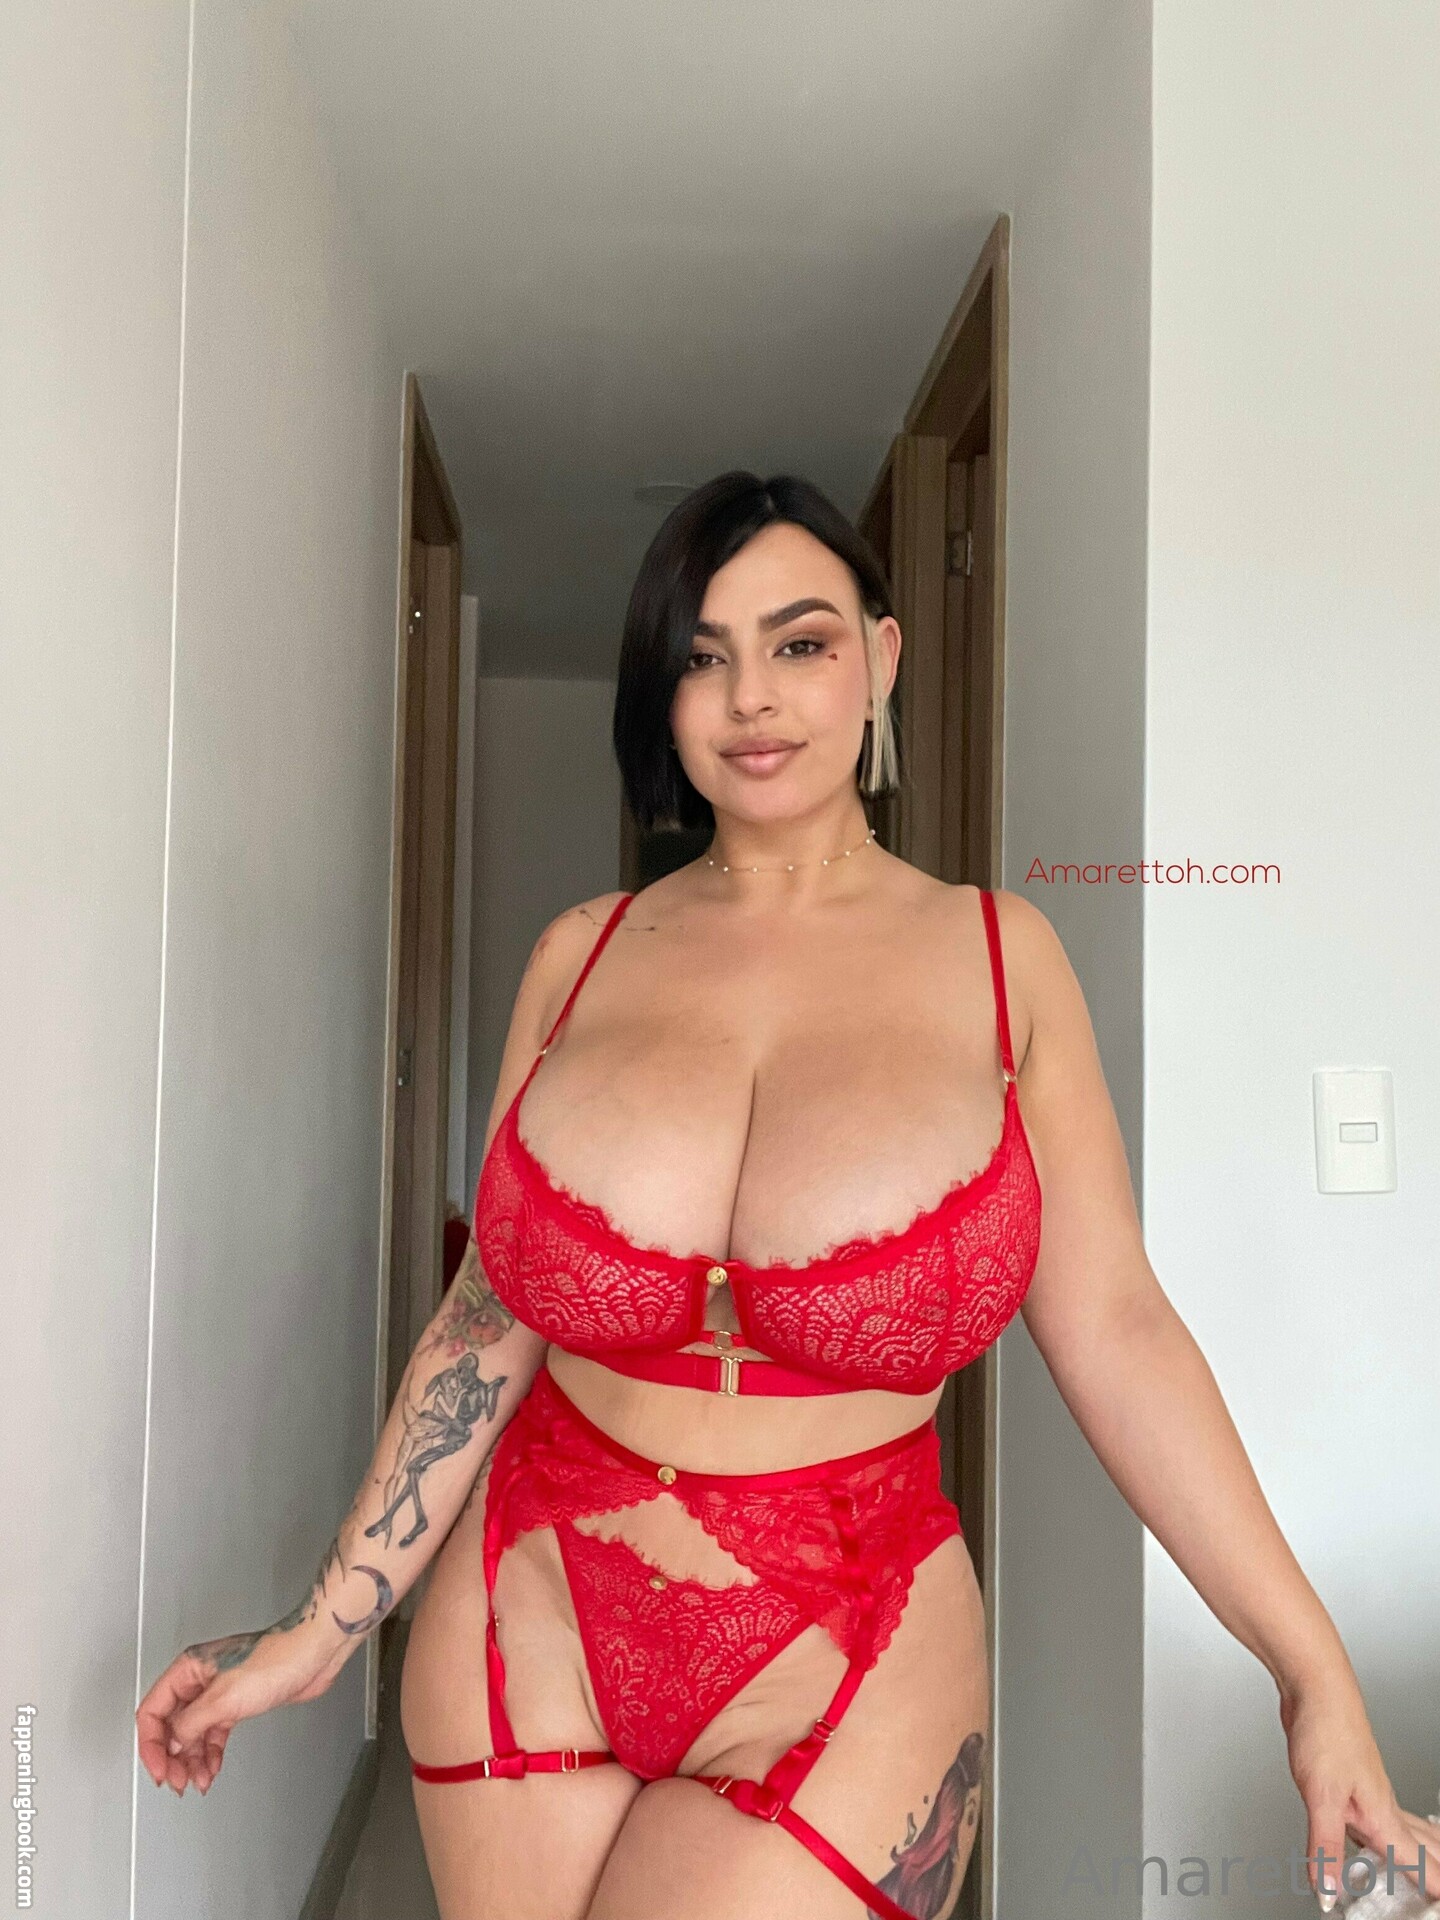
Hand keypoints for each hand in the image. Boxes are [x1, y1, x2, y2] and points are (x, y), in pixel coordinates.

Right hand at [136, 1613, 349, 1796]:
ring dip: (191, 1760)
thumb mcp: (224, 1698)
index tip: (160, 1770)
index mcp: (189, 1669)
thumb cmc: (276, 1660)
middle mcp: (199, 1680)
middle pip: (170, 1726)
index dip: (151, 1745)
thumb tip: (172, 1744)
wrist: (312, 1655)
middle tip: (179, 1782)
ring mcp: (218, 1693)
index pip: (153, 1712)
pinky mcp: (235, 1704)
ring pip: (192, 1733)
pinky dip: (209, 1754)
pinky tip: (211, 1769)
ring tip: (197, 1782)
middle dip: (172, 1757)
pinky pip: (212, 1734)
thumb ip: (191, 1724)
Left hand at [1279, 1677, 1437, 1909]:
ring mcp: (1369, 1793)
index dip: (1436, 1891)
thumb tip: (1329, 1891)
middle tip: (1439, 1898)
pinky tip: (1370, 1839)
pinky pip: (1379, 1820)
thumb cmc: (1326, 1730)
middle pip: (1424, 1850)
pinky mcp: (1351, 1783)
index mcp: (1383, 1817)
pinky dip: (1386, 1838)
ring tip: (1429, 1875)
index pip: (1421, 1865)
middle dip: (1437, 1874)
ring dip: (1421, 1856)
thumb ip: (1326, 1847)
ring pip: (1405, 1832)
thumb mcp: (1321, 1797)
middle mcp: (1382, 1807)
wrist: (1315, 1689)